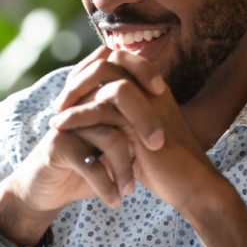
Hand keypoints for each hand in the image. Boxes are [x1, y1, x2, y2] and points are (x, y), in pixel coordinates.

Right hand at [0, 47, 167, 241]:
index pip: (118, 67)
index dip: (143, 70)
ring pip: (109, 136)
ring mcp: (68, 124)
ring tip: (131, 190)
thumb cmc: (86, 166)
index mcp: (94, 97)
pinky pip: (90, 163)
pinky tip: (114, 201)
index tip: (162, 91)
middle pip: (117, 96)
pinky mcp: (57, 147)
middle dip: (144, 121)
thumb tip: (171, 121)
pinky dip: (106, 185)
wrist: (46, 190)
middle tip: (157, 146)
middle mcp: (80, 105)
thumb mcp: (111, 147)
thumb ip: (131, 128)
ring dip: (124, 167)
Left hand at [49, 48, 219, 216]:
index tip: (71, 92)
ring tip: (56, 114)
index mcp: (153, 88)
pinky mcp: (142, 121)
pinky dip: (77, 115)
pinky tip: (60, 127)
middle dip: (79, 78)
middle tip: (60, 102)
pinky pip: (102, 107)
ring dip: (75, 93)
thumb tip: (91, 108)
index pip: (117, 60)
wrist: (190, 186)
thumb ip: (120, 117)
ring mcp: (149, 101)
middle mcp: (151, 88)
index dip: (90, 70)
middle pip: (109, 61)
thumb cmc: (164, 165)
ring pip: (105, 78)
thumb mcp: (138, 135)